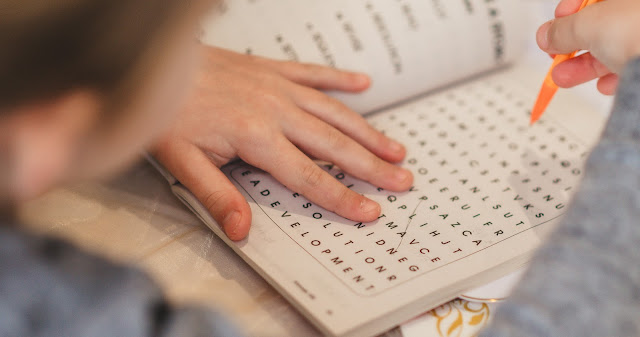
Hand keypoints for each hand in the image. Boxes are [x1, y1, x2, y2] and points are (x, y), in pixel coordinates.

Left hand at [153, 46, 412, 240]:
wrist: (153, 62)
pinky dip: (340, 79)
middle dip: (371, 166)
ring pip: (333, 111)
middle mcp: (275, 109)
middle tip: (402, 180)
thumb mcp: (183, 162)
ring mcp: (277, 85)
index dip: (342, 197)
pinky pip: (314, 72)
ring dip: (367, 131)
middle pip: (334, 144)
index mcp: (256, 136)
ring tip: (395, 148)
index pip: (309, 176)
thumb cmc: (165, 112)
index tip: (370, 210)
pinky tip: (363, 83)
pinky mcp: (270, 68)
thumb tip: (243, 231)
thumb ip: (217, 196)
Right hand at [536, 0, 639, 94]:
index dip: (570, 9)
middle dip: (575, 43)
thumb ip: (563, 30)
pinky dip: (618, 76)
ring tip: (565, 77)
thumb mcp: (589, 24)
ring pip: (620, 46)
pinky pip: (638, 66)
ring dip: (587, 64)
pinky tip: (606, 84)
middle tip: (557, 54)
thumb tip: (547, 35)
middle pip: (606, 22)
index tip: (555, 25)